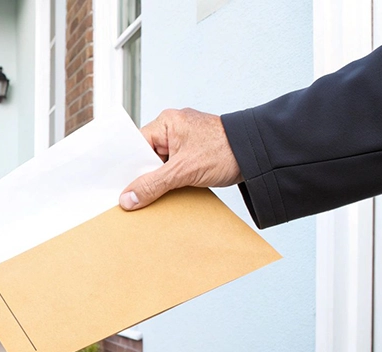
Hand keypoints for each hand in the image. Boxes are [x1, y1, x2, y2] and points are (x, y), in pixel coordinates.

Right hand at [119, 108, 242, 209]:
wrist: (260, 155)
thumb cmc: (226, 151)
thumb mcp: (183, 171)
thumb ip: (152, 185)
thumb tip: (128, 199)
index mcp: (167, 122)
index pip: (136, 146)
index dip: (128, 167)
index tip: (121, 186)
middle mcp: (174, 128)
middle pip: (147, 156)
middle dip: (146, 176)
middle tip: (140, 194)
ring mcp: (185, 140)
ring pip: (161, 164)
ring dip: (161, 180)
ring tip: (161, 192)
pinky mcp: (195, 152)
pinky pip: (174, 167)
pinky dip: (173, 180)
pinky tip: (174, 190)